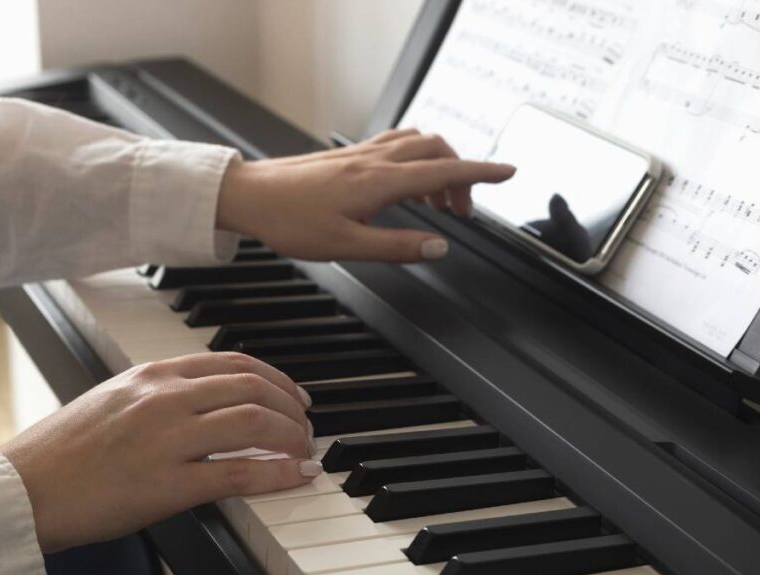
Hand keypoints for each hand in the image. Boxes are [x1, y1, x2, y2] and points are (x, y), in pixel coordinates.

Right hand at [0, 353, 318, 552]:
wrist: (23, 490)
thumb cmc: (60, 451)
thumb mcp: (112, 401)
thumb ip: (157, 395)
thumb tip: (203, 404)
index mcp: (152, 375)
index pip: (232, 362)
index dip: (275, 377)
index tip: (293, 395)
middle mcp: (164, 398)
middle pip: (253, 387)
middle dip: (291, 406)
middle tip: (306, 426)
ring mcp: (168, 439)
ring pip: (254, 422)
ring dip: (291, 437)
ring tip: (304, 451)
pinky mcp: (168, 484)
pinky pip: (239, 473)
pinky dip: (277, 473)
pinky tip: (296, 477)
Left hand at [216, 129, 515, 262]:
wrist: (251, 196)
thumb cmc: (290, 220)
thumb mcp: (346, 245)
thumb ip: (397, 246)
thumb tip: (439, 247)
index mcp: (379, 182)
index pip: (444, 170)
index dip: (480, 172)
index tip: (509, 173)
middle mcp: (374, 160)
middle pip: (437, 150)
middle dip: (461, 173)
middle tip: (463, 208)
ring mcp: (361, 154)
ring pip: (417, 143)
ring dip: (438, 163)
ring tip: (439, 200)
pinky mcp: (348, 156)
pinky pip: (396, 145)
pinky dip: (415, 158)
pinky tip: (406, 181)